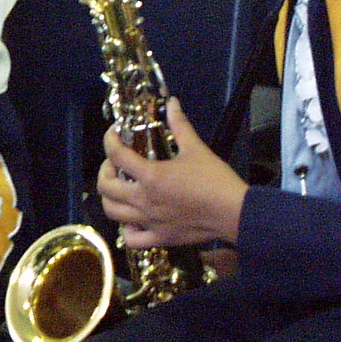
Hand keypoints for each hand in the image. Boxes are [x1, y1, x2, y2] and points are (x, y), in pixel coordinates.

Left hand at [97, 98, 247, 247]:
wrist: (235, 213)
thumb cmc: (214, 179)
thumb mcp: (196, 148)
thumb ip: (179, 124)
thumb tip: (172, 102)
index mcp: (150, 176)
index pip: (115, 154)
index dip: (109, 139)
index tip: (115, 133)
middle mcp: (143, 200)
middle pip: (105, 187)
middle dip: (105, 170)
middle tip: (117, 163)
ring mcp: (150, 222)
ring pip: (112, 212)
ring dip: (110, 197)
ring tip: (122, 187)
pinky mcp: (160, 238)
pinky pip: (131, 239)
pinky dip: (126, 229)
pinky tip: (134, 218)